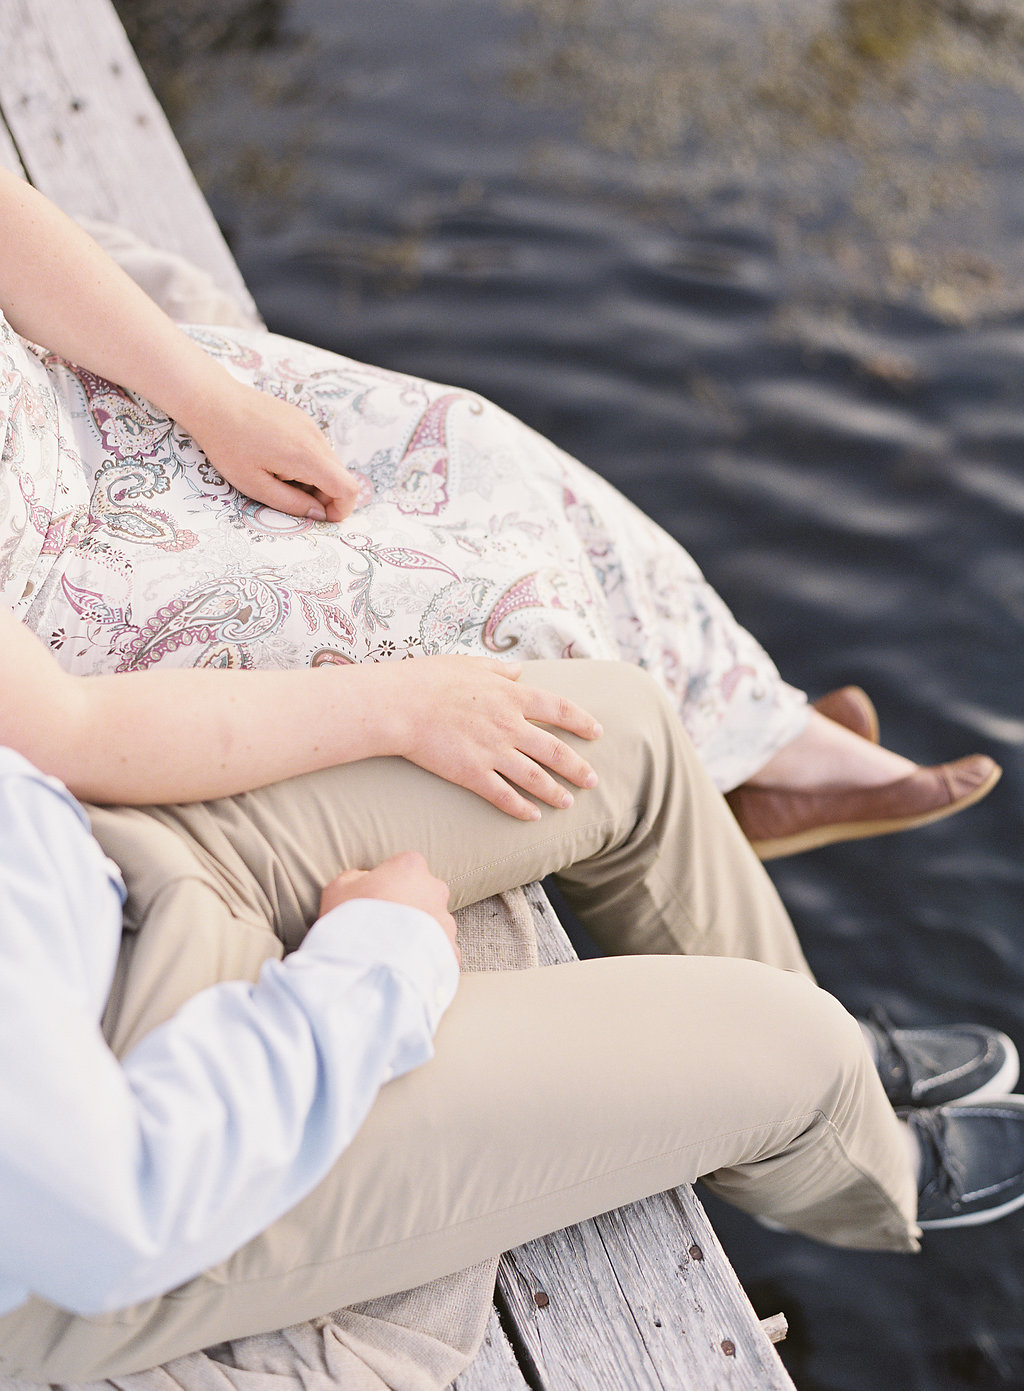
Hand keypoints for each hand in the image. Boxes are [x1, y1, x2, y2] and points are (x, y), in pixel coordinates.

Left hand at [187, 377, 360, 521]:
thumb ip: (291, 504)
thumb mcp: (255, 485)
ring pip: (329, 464)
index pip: (348, 489)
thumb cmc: (228, 445)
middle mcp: (315, 438)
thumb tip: (318, 515)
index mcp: (307, 457)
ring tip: (278, 478)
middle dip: (325, 497)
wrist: (214, 402)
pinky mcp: (301, 419)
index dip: (341, 510)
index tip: (319, 518)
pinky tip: (276, 461)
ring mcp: (310, 425)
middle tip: (291, 500)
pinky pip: (317, 449)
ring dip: (314, 480)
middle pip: (341, 477)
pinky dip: (307, 464)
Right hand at [320, 853, 458, 964]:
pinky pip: (439, 952)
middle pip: (423, 893)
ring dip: (418, 933)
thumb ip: (357, 877)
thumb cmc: (352, 919)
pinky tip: (406, 967)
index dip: (387, 884)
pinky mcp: (451, 951)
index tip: (374, 900)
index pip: (403, 867)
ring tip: (392, 951)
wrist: (370, 963)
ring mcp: (446, 921)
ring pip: (433, 924)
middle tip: (384, 926)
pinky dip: (425, 958)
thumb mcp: (339, 887)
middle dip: (408, 907)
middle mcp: (435, 889)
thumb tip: (365, 879)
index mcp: (410, 867)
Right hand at [381, 656, 601, 820]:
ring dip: (555, 792)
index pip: (560, 709)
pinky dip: (522, 808)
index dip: (582, 722)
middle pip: (555, 750)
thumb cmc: (430, 679)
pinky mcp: (472, 774)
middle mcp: (509, 725)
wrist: (400, 704)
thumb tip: (519, 671)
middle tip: (592, 780)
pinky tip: (533, 817)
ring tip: (568, 802)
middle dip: (578, 768)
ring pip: (535, 777)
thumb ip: (499, 670)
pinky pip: (504, 795)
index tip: (596, 732)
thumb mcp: (470, 664)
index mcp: (512, 696)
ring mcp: (492, 751)